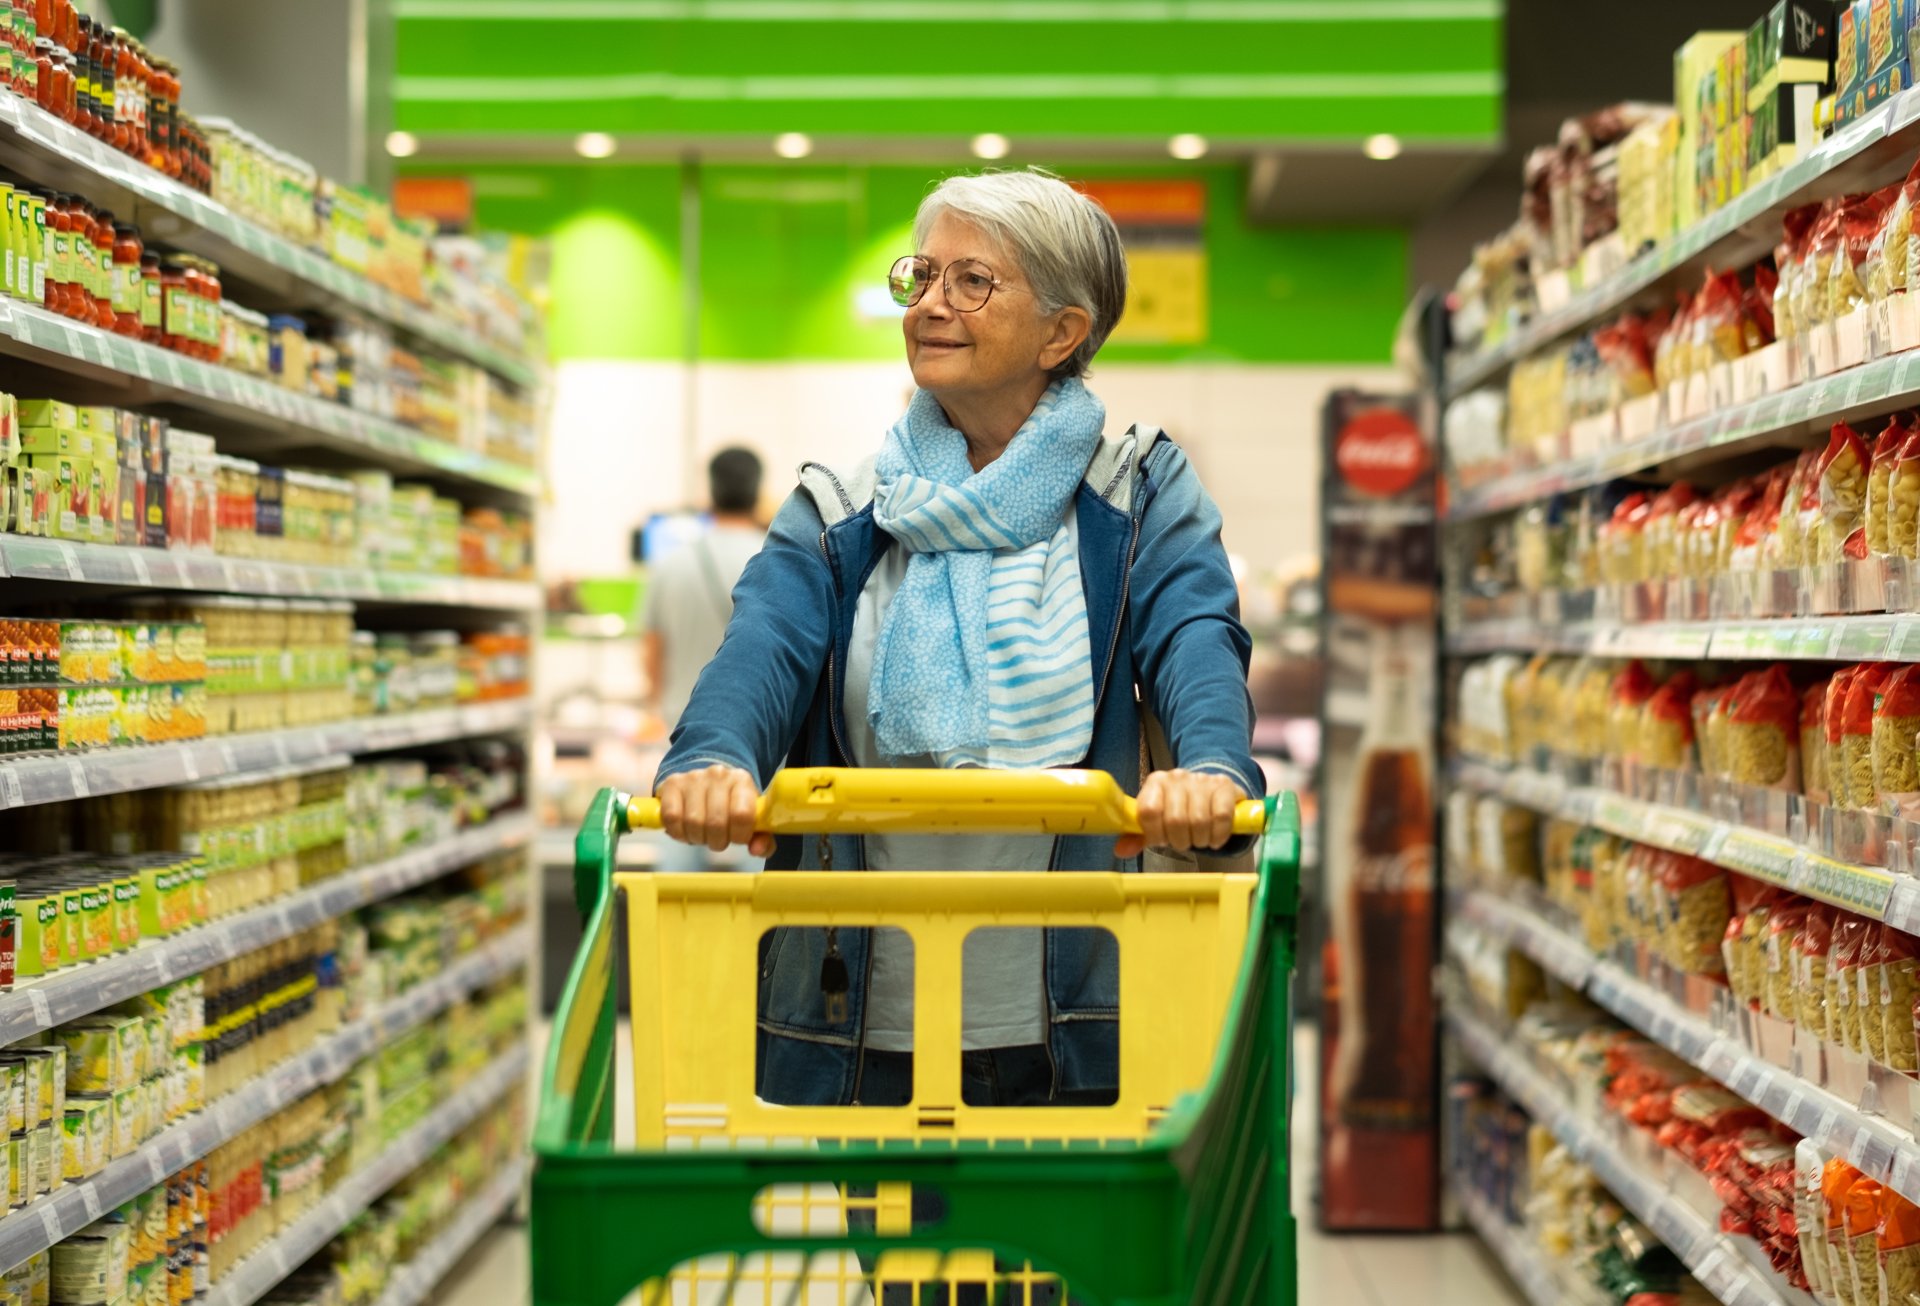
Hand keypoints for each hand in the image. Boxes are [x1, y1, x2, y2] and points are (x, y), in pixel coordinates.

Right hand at [656, 765, 773, 856]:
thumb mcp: (752, 818)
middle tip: (718, 840)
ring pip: (693, 822)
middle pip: (716, 822)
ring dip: (697, 838)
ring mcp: (693, 778)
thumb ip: (762, 837)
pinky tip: (685, 830)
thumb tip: (757, 850)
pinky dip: (678, 832)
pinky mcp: (672, 784)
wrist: (706, 781)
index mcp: (742, 781)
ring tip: (702, 834)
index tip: (737, 838)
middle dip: (717, 841)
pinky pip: (671, 818)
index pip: (742, 814)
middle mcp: (718, 775)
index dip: (739, 835)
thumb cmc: (731, 805)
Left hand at [1117, 769, 1246, 858]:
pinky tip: (1215, 837)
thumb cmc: (1180, 808)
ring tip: (1199, 839)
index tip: (1161, 840)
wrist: (1210, 790)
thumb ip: (1138, 835)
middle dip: (1179, 840)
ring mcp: (1201, 780)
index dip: (1155, 833)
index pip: (1149, 811)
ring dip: (1199, 840)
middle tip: (1183, 842)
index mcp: (1155, 783)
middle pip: (1175, 819)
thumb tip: (1121, 851)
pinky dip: (1218, 835)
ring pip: (1199, 820)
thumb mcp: (1157, 820)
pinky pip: (1221, 817)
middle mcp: (1177, 777)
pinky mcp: (1224, 786)